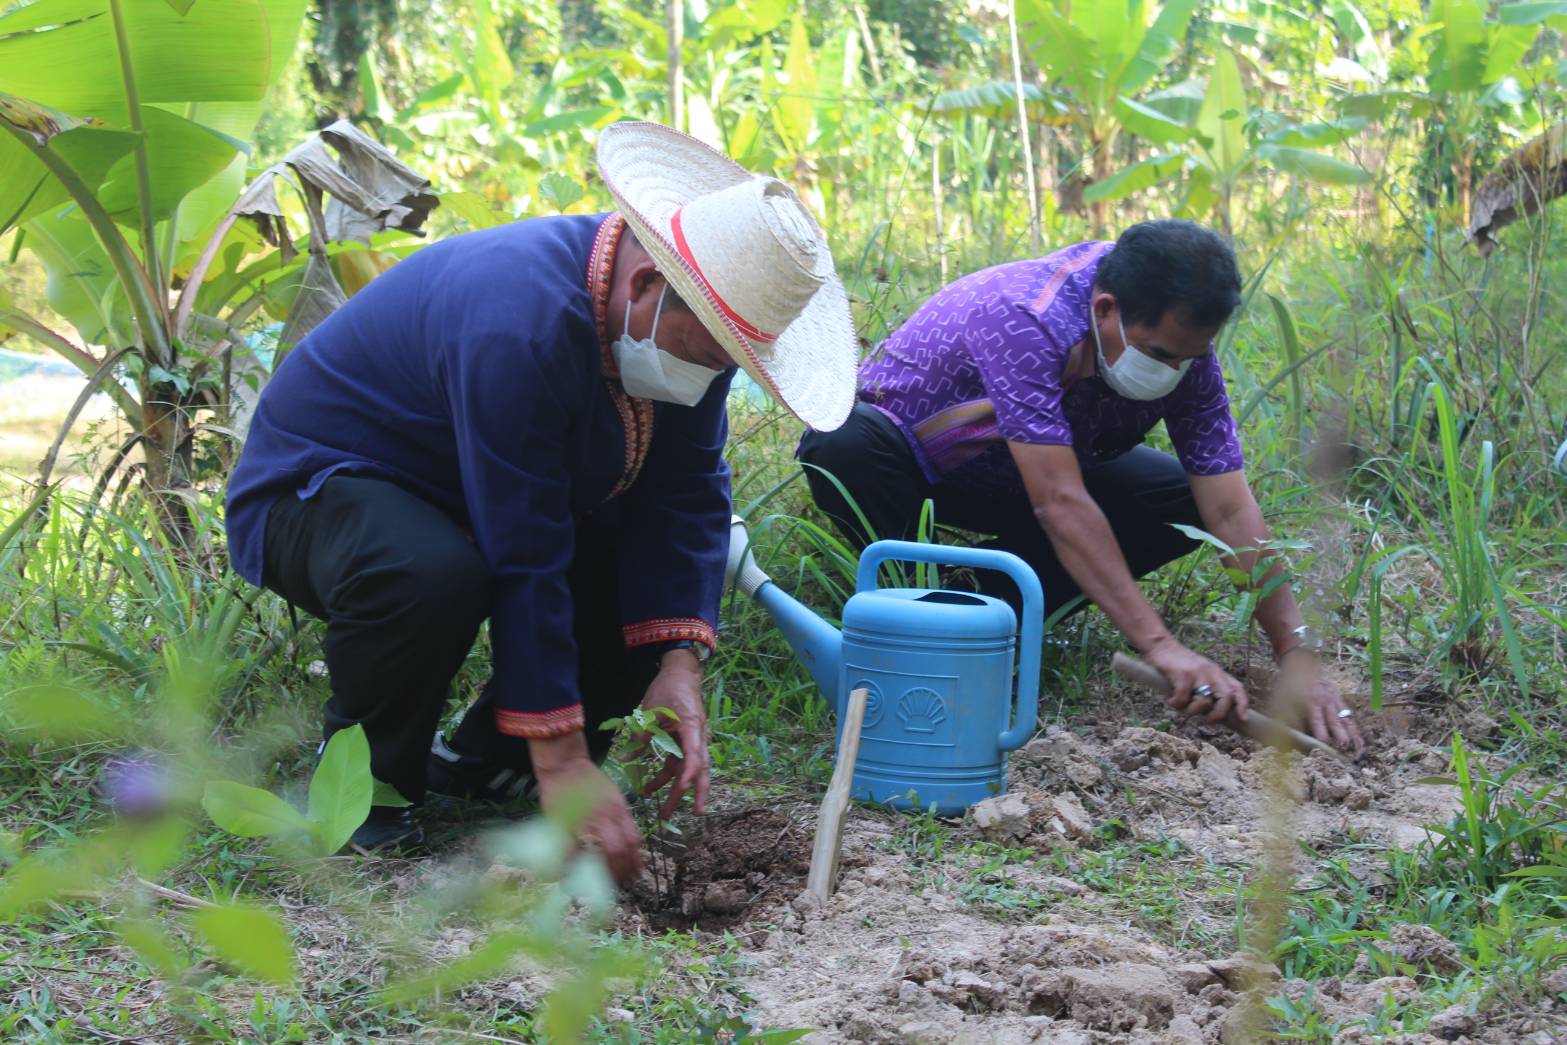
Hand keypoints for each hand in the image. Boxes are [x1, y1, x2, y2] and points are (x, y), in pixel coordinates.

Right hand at [528, 733, 643, 881]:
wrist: (565, 766)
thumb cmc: (590, 782)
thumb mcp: (614, 797)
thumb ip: (622, 820)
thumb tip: (630, 847)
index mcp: (619, 809)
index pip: (634, 841)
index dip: (635, 862)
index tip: (633, 873)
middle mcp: (606, 815)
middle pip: (620, 850)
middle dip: (620, 871)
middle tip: (618, 881)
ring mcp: (586, 819)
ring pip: (601, 852)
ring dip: (602, 871)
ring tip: (599, 881)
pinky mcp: (566, 822)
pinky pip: (572, 850)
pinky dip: (574, 865)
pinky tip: (574, 871)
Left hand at [635, 649, 710, 819]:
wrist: (681, 673)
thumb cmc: (669, 688)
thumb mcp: (651, 710)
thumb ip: (642, 734)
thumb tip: (628, 758)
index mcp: (691, 728)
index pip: (694, 756)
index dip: (689, 775)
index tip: (682, 790)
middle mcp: (696, 737)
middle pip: (701, 769)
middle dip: (697, 793)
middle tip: (695, 815)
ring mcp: (692, 740)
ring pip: (689, 770)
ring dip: (676, 790)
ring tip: (665, 812)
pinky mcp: (684, 741)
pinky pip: (677, 763)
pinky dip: (666, 776)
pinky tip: (650, 787)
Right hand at [1143, 637, 1249, 724]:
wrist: (1161, 646)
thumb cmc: (1179, 663)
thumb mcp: (1200, 672)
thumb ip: (1208, 686)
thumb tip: (1211, 711)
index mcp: (1217, 672)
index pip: (1237, 688)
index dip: (1242, 704)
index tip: (1242, 718)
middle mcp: (1211, 671)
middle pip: (1226, 697)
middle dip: (1219, 714)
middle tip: (1208, 720)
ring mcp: (1198, 673)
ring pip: (1204, 702)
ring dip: (1191, 710)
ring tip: (1181, 706)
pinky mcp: (1183, 674)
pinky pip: (1183, 698)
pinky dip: (1176, 703)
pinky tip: (1171, 700)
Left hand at [1280, 651, 1363, 752]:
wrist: (1302, 662)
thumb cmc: (1289, 683)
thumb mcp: (1282, 696)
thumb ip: (1286, 715)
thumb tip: (1285, 734)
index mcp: (1310, 699)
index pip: (1317, 719)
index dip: (1320, 733)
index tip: (1323, 746)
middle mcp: (1324, 700)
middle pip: (1334, 720)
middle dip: (1340, 735)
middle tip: (1344, 749)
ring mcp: (1334, 699)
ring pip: (1345, 719)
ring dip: (1351, 735)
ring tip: (1357, 749)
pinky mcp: (1340, 699)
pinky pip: (1348, 715)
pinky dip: (1354, 729)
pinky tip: (1359, 741)